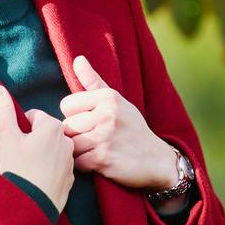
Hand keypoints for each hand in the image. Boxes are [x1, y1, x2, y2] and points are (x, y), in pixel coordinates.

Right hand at [0, 84, 74, 212]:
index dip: (20, 128)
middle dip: (32, 140)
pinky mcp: (71, 176)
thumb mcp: (7, 137)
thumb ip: (4, 111)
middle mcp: (67, 139)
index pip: (33, 116)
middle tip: (21, 157)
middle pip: (44, 132)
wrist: (30, 205)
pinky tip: (38, 180)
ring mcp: (71, 159)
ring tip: (29, 169)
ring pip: (52, 149)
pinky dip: (49, 170)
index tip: (16, 144)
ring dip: (41, 154)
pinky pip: (58, 166)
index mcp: (52, 126)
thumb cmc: (18, 169)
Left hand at [61, 54, 180, 191]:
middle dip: (77, 135)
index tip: (91, 122)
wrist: (157, 159)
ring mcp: (105, 137)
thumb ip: (93, 81)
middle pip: (67, 126)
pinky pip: (77, 162)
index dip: (76, 116)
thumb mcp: (118, 101)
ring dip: (79, 151)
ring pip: (70, 144)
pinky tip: (99, 162)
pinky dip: (85, 165)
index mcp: (108, 97)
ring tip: (96, 150)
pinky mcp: (103, 159)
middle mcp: (107, 114)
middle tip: (95, 139)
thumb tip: (77, 59)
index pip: (67, 104)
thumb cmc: (132, 128)